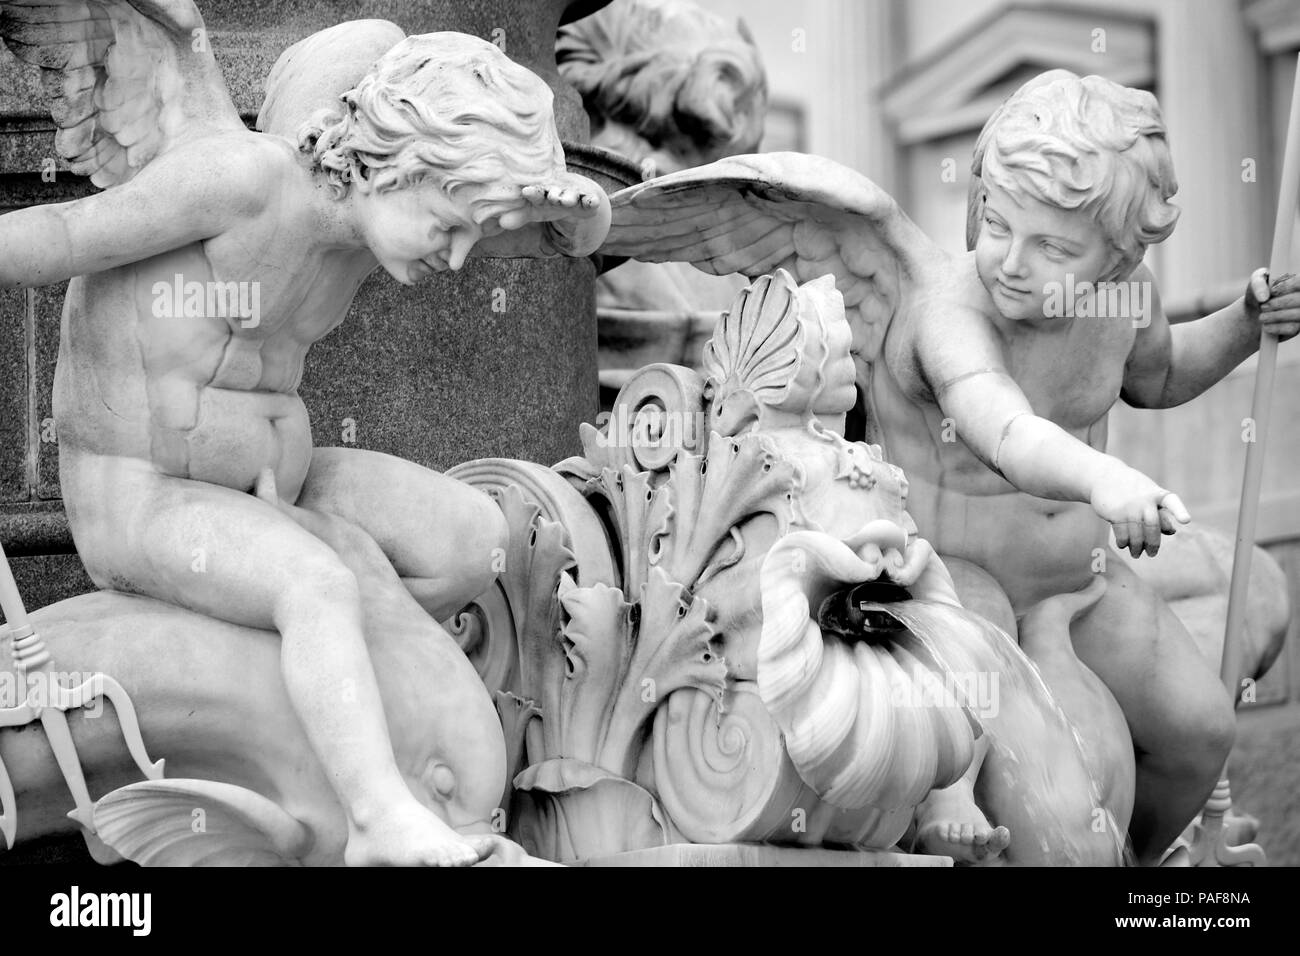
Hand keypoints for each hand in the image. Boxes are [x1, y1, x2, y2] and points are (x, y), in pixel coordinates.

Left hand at [475, 176, 610, 257]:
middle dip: (552, 194)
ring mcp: (574, 195)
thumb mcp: (534, 211)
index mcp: (542, 193)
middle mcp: (557, 191)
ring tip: (567, 199)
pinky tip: (594, 202)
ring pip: (571, 196)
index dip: (532, 192)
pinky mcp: (588, 201)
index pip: (535, 192)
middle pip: (554, 192)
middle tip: (551, 196)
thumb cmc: (547, 203)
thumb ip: (519, 216)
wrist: (574, 196)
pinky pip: (590, 200)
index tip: (526, 191)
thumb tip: (501, 223)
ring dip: (569, 197)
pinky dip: (592, 201)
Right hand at [1090, 465, 1189, 557]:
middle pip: (1152, 526)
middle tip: (1151, 554)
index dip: (1179, 512)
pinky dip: (1123, 541)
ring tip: (1136, 554)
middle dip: (1152, 543)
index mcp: (1158, 494)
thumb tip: (1171, 531)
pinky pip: (1122, 533)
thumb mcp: (1150, 495)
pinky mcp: (1115, 512)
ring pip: (1136, 533)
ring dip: (1136, 546)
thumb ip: (1161, 512)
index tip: (1185, 520)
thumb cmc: (1133, 489)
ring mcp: (1129, 506)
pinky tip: (1123, 545)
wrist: (1104, 476)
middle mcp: (1144, 500)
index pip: (1172, 503)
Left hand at [1245, 267, 1299, 340]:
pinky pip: (1292, 328)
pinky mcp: (1297, 327)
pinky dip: (1276, 327)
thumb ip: (1258, 284)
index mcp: (1298, 282)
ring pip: (1298, 314)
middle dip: (1279, 304)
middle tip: (1263, 307)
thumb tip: (1263, 297)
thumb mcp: (1256, 282)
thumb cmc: (1260, 292)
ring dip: (1276, 316)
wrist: (1255, 311)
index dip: (1288, 286)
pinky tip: (1266, 326)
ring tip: (1262, 317)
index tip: (1273, 291)